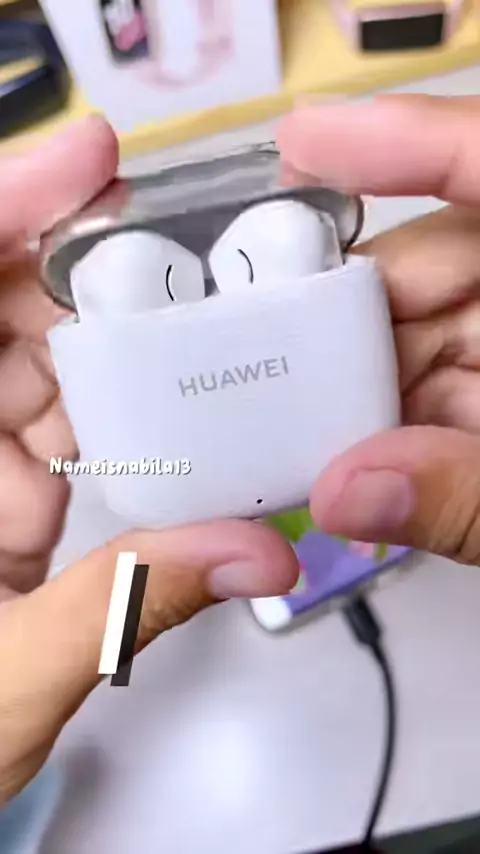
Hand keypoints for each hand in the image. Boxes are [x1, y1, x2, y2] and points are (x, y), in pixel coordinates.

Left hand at [0, 117, 297, 803]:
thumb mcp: (12, 677)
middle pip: (4, 319)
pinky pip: (57, 430)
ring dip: (115, 374)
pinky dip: (113, 433)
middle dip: (88, 295)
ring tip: (184, 362)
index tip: (93, 161)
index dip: (12, 211)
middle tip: (183, 276)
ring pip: (38, 371)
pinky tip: (151, 443)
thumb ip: (131, 604)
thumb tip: (256, 553)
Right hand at [278, 94, 479, 564]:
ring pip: (428, 339)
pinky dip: (403, 434)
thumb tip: (344, 493)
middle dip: (351, 325)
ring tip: (314, 448)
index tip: (303, 141)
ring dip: (368, 397)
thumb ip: (474, 496)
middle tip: (275, 378)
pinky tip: (367, 471)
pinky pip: (446, 393)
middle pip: (438, 268)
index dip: (403, 142)